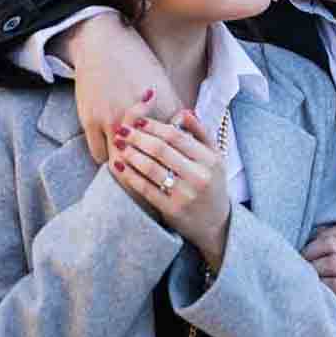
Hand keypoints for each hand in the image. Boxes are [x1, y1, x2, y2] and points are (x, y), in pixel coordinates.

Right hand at [63, 12, 180, 162]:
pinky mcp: (90, 121)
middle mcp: (136, 118)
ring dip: (127, 168)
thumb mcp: (162, 80)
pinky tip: (115, 157)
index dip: (173, 160)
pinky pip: (99, 154)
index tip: (175, 171)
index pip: (171, 146)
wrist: (101, 41)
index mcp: (160, 106)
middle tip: (155, 181)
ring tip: (134, 173)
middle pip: (145, 159)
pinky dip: (108, 158)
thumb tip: (184, 126)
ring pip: (120, 162)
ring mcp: (111, 121)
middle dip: (151, 173)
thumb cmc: (136, 58)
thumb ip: (173, 106)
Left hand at [111, 110, 231, 269]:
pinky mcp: (172, 210)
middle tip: (122, 130)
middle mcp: (198, 176)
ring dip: (131, 154)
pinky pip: (146, 188)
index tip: (138, 121)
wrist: (216, 224)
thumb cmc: (212, 184)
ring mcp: (185, 194)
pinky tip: (120, 166)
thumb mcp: (215, 156)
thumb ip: (200, 132)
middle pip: (161, 150)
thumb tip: (182, 112)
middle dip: (138, 137)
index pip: (176, 136)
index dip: (155, 126)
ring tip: (119, 145)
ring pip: (151, 168)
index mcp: (209, 159)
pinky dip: (130, 175)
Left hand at [303, 223, 335, 336]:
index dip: (320, 235)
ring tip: (305, 280)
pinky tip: (317, 295)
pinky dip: (322, 287)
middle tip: (300, 265)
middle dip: (310, 251)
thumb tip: (319, 255)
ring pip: (334, 262)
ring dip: (313, 268)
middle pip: (333, 244)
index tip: (309, 250)